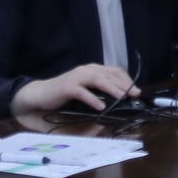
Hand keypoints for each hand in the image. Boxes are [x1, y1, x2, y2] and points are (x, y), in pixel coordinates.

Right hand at [9, 63, 138, 114]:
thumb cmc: (64, 94)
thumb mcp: (84, 92)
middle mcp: (85, 70)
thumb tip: (116, 103)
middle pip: (109, 74)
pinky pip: (82, 92)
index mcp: (91, 70)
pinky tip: (101, 107)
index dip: (127, 79)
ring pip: (98, 79)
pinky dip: (93, 99)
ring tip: (122, 98)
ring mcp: (76, 77)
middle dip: (124, 84)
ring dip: (112, 88)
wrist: (40, 94)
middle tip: (134, 94)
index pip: (114, 71)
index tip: (136, 90)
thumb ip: (98, 93)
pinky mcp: (67, 87)